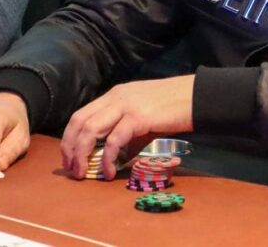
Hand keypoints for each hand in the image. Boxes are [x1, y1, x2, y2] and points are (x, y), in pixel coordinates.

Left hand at [60, 75, 194, 180]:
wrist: (197, 96)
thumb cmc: (173, 107)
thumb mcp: (144, 117)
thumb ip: (127, 134)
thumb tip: (113, 159)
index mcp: (115, 95)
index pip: (81, 115)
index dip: (70, 138)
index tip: (70, 158)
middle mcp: (116, 97)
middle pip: (80, 121)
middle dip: (70, 148)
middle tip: (72, 170)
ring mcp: (126, 105)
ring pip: (90, 129)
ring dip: (81, 154)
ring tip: (83, 173)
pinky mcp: (138, 117)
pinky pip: (114, 141)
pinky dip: (106, 159)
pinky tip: (109, 172)